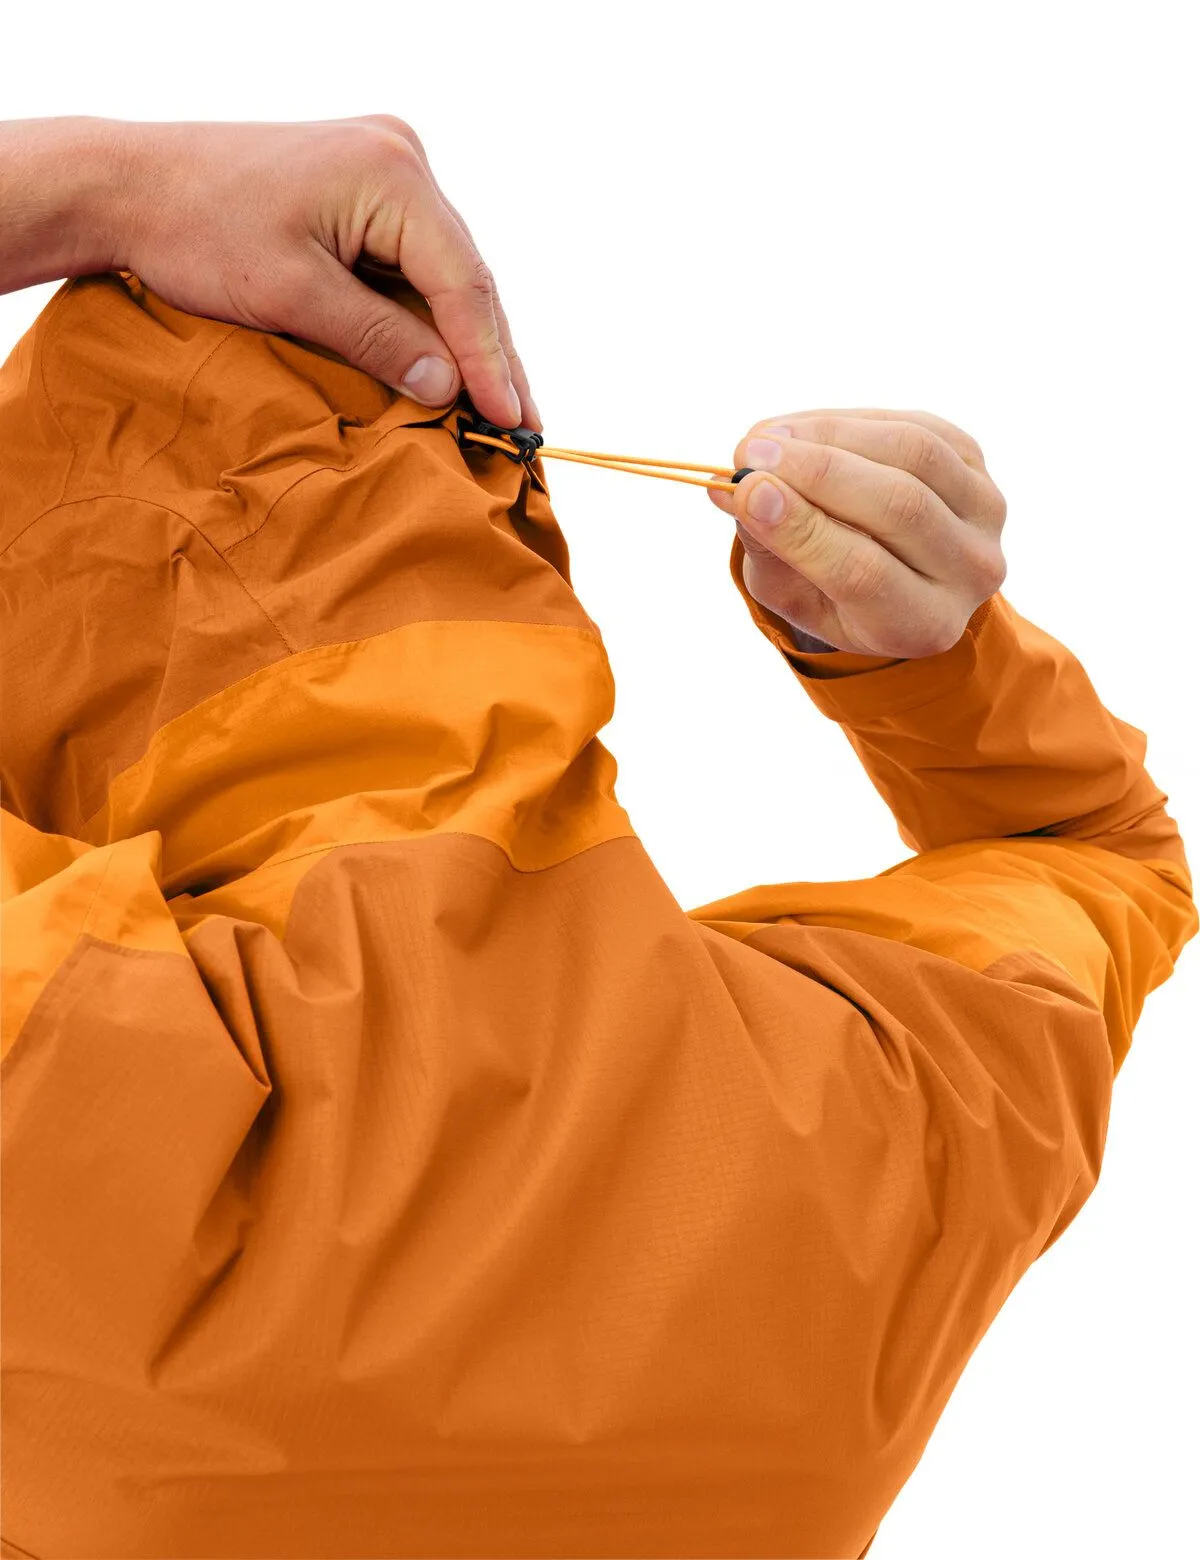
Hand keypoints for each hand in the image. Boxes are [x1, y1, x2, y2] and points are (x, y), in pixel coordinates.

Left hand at [0, 116, 536, 428]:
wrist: (130, 183)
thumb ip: (377, 340)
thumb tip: (447, 387)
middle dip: (491, 355)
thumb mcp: (293, 296)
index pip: (462, 283)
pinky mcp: (364, 188)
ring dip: (466, 340)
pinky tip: (449, 363)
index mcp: (391, 173)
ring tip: (501, 404)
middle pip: (465, 277)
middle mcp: (401, 158)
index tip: (511, 418)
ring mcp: (385, 168)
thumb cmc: (197, 229)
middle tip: (525, 424)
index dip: (489, 360)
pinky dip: (429, 315)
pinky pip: (413, 262)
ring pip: (444, 273)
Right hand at [709, 409, 1006, 656]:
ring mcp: (984, 511)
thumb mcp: (793, 593)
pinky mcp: (975, 460)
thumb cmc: (833, 591)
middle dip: (814, 471)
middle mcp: (969, 571)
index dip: (803, 529)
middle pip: (897, 505)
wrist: (896, 572)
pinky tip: (800, 429)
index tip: (747, 492)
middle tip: (748, 454)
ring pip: (911, 452)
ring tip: (766, 437)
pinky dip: (848, 420)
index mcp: (923, 624)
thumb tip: (736, 490)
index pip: (864, 572)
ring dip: (829, 434)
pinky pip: (913, 424)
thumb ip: (769, 549)